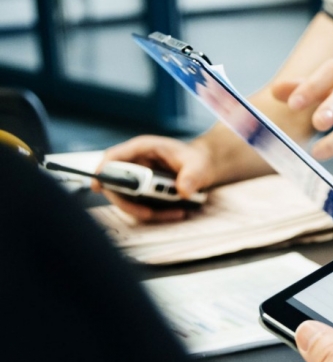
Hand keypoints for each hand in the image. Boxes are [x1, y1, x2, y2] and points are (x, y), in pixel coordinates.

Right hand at [93, 136, 214, 221]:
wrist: (204, 168)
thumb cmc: (197, 160)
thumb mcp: (198, 165)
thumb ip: (192, 176)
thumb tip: (183, 191)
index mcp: (143, 148)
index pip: (114, 157)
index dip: (102, 170)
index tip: (98, 185)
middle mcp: (136, 163)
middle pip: (115, 183)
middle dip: (128, 201)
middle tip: (147, 213)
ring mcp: (137, 179)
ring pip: (127, 199)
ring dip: (145, 211)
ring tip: (175, 212)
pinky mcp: (143, 193)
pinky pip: (140, 206)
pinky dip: (155, 213)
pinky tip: (176, 212)